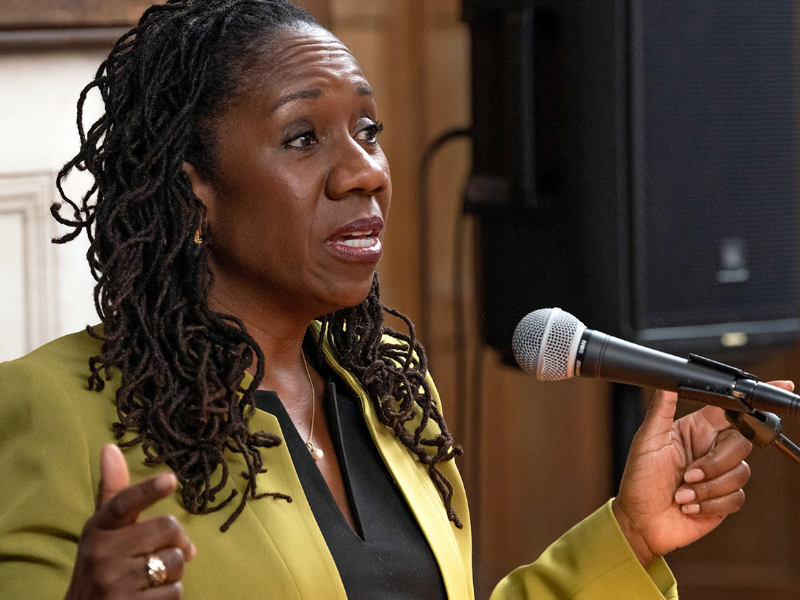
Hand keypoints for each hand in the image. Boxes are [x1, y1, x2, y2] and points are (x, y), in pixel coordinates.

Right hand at [64, 444, 195, 598]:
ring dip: (174, 571)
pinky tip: (149, 597)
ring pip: (176, 561)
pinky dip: (170, 594)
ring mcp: (114, 583)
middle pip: (169, 528)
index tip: (170, 479)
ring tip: (151, 578)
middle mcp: (101, 554)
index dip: (148, 490)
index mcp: (98, 529)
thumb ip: (114, 492)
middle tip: (162, 551)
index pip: (123, 503)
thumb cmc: (102, 564)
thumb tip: (109, 447)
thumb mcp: (103, 530)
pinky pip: (175, 591)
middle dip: (177, 541)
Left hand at [612, 380, 793, 566]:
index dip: (751, 399)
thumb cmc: (639, 479)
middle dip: (714, 463)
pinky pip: (737, 496)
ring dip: (707, 487)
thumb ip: (661, 409)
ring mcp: (719, 474)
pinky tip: (689, 505)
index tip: (780, 384)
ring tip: (682, 493)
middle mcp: (710, 448)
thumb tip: (668, 381)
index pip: (729, 407)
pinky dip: (710, 503)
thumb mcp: (646, 440)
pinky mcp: (724, 498)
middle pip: (741, 442)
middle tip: (688, 474)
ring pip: (740, 472)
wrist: (641, 521)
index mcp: (695, 429)